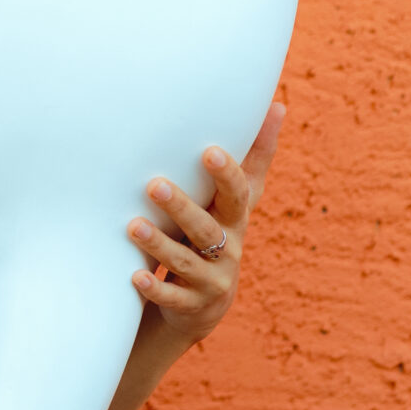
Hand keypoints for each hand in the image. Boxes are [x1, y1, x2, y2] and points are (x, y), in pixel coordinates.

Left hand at [126, 101, 284, 345]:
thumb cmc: (217, 231)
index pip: (238, 194)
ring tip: (132, 226)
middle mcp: (229, 248)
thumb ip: (253, 156)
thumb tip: (278, 104)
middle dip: (182, 206)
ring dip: (159, 244)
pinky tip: (134, 275)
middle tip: (154, 185)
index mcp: (236, 218)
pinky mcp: (192, 305)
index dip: (226, 175)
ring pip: (186, 262)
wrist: (204, 302)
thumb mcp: (235, 199)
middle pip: (207, 227)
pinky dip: (154, 287)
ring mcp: (212, 279)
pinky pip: (172, 297)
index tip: (209, 151)